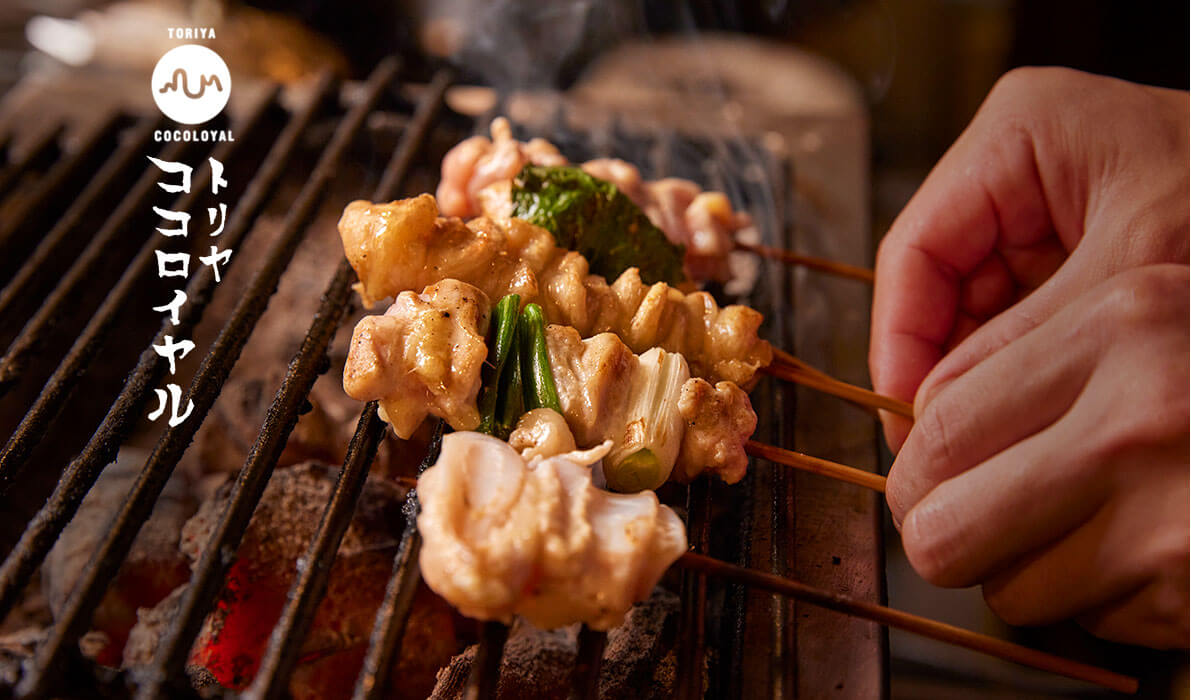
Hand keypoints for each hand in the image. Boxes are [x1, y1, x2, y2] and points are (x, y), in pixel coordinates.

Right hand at [870, 67, 1187, 450]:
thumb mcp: (1136, 269)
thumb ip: (1027, 338)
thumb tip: (935, 409)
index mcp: (1016, 135)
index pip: (914, 250)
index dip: (897, 339)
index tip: (904, 414)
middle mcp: (1016, 171)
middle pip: (937, 286)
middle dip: (940, 366)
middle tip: (944, 443)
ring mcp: (1040, 213)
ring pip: (969, 313)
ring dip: (978, 377)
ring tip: (991, 437)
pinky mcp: (1064, 252)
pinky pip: (1013, 323)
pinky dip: (1017, 373)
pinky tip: (1029, 414)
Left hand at [888, 265, 1188, 647]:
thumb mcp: (1155, 320)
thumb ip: (1045, 362)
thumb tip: (922, 428)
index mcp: (1125, 318)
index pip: (938, 418)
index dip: (917, 468)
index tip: (927, 483)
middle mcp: (1144, 407)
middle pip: (942, 517)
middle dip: (941, 535)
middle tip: (960, 530)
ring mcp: (1176, 506)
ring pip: (1006, 584)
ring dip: (1024, 576)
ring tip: (1082, 538)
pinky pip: (1091, 620)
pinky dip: (1103, 605)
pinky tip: (1151, 560)